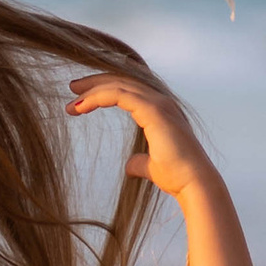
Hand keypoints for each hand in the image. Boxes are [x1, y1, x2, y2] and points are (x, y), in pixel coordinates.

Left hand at [67, 68, 209, 201]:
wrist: (193, 184)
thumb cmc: (177, 177)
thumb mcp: (152, 167)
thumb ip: (140, 163)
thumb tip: (130, 166)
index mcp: (161, 111)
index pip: (129, 90)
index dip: (105, 91)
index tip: (81, 100)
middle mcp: (161, 102)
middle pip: (123, 81)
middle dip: (96, 83)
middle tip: (72, 89)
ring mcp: (159, 103)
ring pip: (120, 84)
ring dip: (93, 89)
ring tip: (72, 99)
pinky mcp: (154, 110)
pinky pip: (120, 94)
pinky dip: (98, 96)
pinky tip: (81, 106)